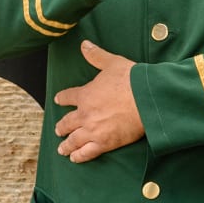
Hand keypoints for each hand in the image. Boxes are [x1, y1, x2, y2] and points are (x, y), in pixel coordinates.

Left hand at [54, 41, 144, 162]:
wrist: (145, 98)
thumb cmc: (130, 79)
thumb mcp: (112, 62)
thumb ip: (96, 55)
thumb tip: (84, 44)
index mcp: (86, 94)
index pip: (68, 96)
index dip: (62, 98)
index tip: (58, 100)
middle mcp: (85, 114)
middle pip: (67, 122)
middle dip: (61, 126)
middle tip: (58, 130)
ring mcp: (93, 130)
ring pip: (74, 140)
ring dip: (66, 145)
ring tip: (62, 148)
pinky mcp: (105, 143)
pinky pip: (87, 153)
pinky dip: (79, 156)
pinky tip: (75, 158)